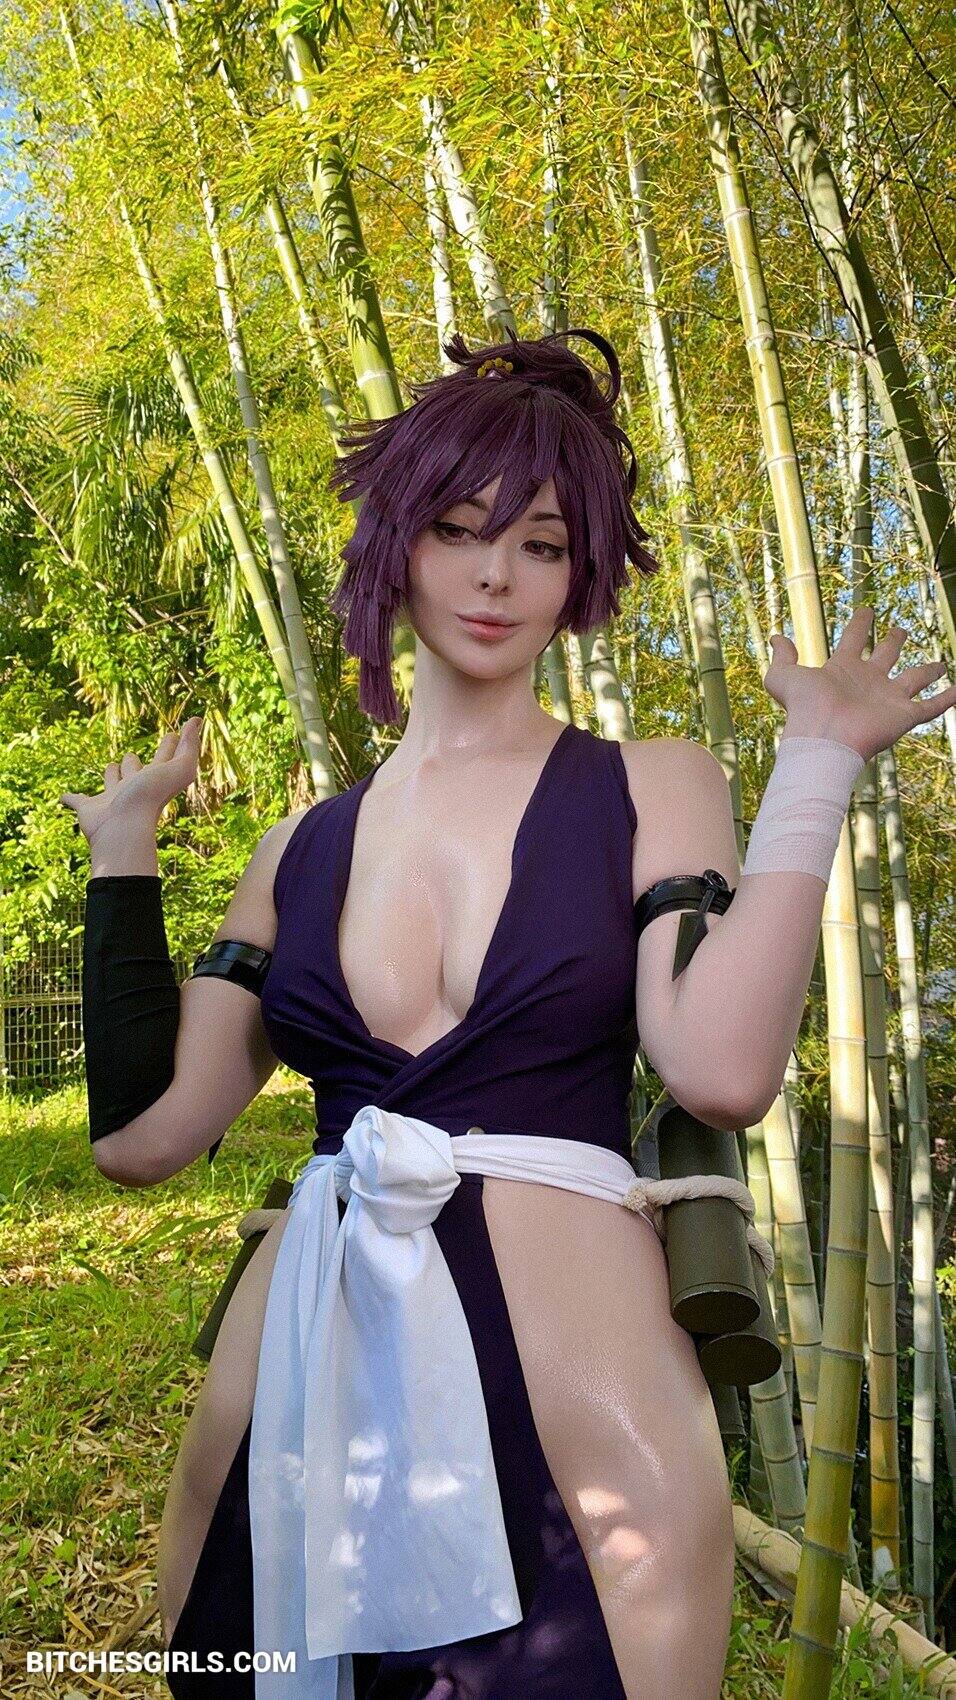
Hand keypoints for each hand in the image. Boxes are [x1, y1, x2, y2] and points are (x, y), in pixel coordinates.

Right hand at [60, 717, 203, 847]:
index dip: (170, 746)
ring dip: (110, 776)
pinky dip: (70, 799)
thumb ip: (189, 746)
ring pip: (111, 783)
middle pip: (135, 771)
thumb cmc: (150, 797)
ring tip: (110, 768)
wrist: (122, 828)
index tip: (173, 734)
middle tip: (132, 756)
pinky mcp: (88, 810)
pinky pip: (77, 802)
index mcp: (154, 779)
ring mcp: (111, 800)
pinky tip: (64, 797)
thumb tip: (198, 720)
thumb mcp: (178, 768)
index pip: (163, 758)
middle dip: (133, 763)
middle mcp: (134, 789)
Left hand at [763, 606, 955, 761]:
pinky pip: (931, 707)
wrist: (823, 738)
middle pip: (886, 656)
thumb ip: (782, 657)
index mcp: (842, 669)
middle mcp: (867, 682)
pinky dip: (947, 699)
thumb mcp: (783, 677)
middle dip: (894, 642)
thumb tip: (776, 638)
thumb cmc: (802, 708)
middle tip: (900, 630)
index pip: (854, 640)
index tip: (865, 611)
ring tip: (941, 663)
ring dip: (928, 670)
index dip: (860, 624)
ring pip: (914, 679)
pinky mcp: (903, 715)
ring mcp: (887, 699)